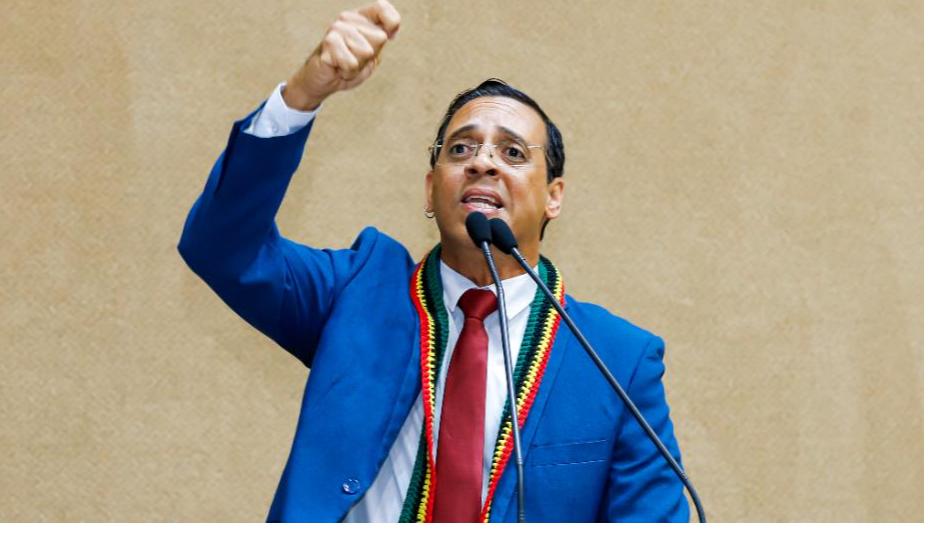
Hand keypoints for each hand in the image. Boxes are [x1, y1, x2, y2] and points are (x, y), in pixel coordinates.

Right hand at [283, 0, 400, 110]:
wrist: (323, 81)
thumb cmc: (348, 66)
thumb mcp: (372, 55)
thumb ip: (380, 41)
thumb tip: (384, 34)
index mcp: (361, 17)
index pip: (382, 8)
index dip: (391, 23)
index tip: (389, 37)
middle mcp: (348, 18)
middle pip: (380, 37)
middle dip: (371, 57)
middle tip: (355, 59)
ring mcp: (337, 28)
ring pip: (367, 51)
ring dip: (358, 66)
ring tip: (346, 64)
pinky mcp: (329, 42)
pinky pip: (352, 63)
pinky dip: (348, 72)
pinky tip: (338, 68)